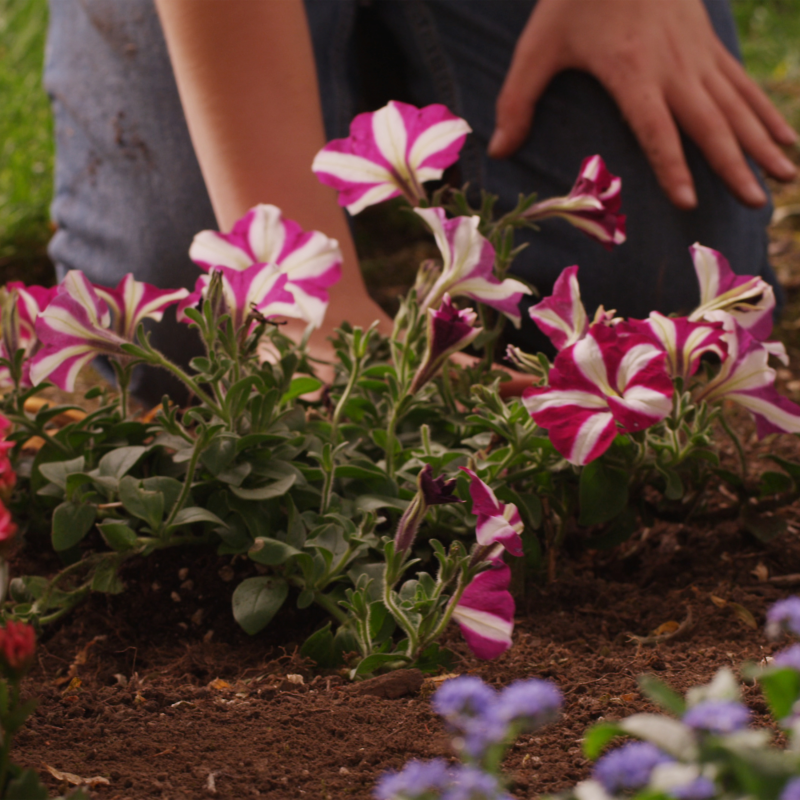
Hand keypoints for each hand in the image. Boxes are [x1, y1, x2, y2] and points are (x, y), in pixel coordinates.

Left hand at [489, 0, 796, 209]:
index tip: (687, 201)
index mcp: (631, 71)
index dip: (670, 165)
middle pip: (709, 123)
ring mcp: (698, 55)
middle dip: (735, 165)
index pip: (655, 128)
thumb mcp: (538, 45)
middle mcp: (674, 66)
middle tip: (756, 202)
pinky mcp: (709, 45)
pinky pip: (743, 85)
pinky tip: (786, 136)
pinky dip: (766, 112)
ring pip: (737, 106)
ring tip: (787, 178)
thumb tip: (498, 151)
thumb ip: (518, 100)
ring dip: (763, 143)